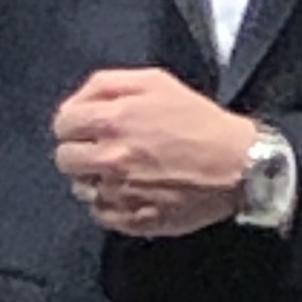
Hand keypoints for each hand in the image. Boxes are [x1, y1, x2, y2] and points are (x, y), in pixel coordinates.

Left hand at [52, 69, 255, 236]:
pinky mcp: (133, 219)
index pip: (62, 124)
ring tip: (121, 171)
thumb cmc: (199, 120)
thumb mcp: (156, 82)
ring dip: (94, 178)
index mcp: (113, 119)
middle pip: (65, 159)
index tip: (89, 126)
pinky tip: (131, 192)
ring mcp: (120, 192)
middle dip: (81, 150)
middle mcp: (110, 157)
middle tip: (105, 148)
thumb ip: (107, 84)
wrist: (239, 165)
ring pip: (81, 188)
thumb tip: (77, 101)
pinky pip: (100, 214)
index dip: (73, 123)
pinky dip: (109, 203)